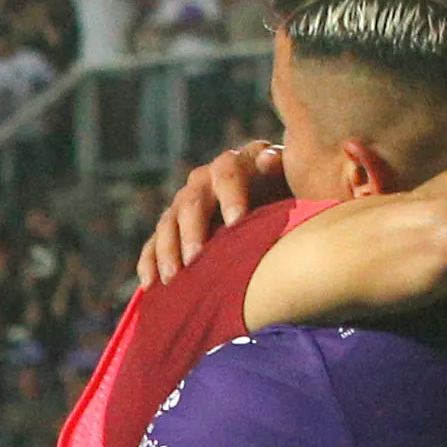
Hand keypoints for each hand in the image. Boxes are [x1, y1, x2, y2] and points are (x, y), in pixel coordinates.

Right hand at [136, 139, 286, 287]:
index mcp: (238, 164)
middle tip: (196, 258)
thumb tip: (268, 160)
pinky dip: (149, 263)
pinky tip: (150, 286)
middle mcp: (207, 179)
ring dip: (168, 250)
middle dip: (192, 230)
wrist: (286, 216)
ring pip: (168, 222)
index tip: (236, 222)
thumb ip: (283, 171)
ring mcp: (187, 204)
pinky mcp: (173, 230)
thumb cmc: (297, 199)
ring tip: (174, 278)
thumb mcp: (297, 182)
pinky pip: (153, 244)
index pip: (227, 172)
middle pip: (192, 200)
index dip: (230, 195)